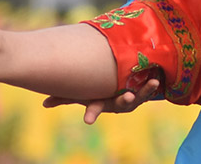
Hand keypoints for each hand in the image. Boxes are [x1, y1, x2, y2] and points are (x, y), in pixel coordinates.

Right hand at [41, 77, 160, 124]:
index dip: (91, 113)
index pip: (93, 108)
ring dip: (144, 91)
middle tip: (127, 96)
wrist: (122, 86)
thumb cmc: (97, 88)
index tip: (88, 120)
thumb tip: (44, 104)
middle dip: (124, 100)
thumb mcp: (80, 92)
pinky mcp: (142, 93)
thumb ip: (63, 97)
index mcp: (101, 102)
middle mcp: (116, 103)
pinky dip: (152, 86)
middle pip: (120, 104)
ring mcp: (131, 99)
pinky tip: (156, 80)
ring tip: (151, 83)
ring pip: (137, 98)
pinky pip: (147, 91)